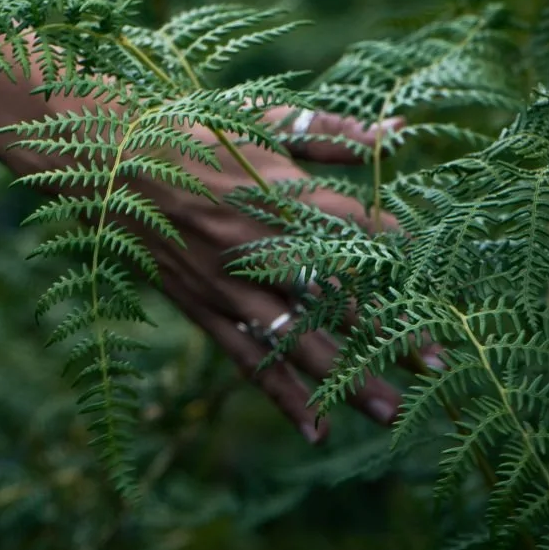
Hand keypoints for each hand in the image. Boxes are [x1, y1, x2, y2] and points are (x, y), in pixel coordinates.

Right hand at [141, 106, 431, 442]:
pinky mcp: (201, 307)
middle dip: (389, 331)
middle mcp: (256, 245)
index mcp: (276, 192)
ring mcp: (227, 284)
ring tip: (392, 411)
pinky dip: (281, 396)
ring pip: (296, 341)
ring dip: (345, 378)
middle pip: (335, 298)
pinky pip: (246, 359)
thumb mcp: (260, 121)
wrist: (108, 158)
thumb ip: (330, 132)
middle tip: (440, 364)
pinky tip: (317, 428)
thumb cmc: (192, 132)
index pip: (352, 227)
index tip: (432, 270)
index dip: (393, 248)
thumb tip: (396, 129)